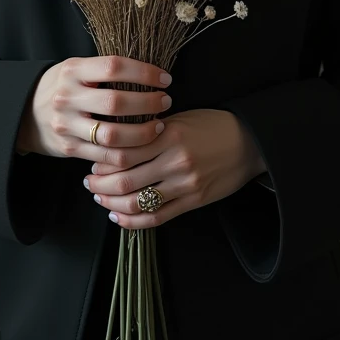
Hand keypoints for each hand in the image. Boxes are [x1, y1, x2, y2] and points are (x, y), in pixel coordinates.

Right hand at [16, 55, 171, 160]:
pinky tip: (142, 147)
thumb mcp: (76, 69)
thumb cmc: (62, 87)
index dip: (144, 72)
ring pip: (112, 135)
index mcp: (72, 70)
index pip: (114, 67)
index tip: (165, 78)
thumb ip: (103, 70)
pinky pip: (105, 157)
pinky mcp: (68, 148)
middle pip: (115, 102)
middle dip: (148, 103)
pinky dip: (129, 154)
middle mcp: (67, 96)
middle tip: (165, 101)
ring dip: (143, 133)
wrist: (24, 112)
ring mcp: (66, 125)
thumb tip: (149, 73)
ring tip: (159, 125)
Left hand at [83, 108, 266, 228]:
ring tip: (101, 198)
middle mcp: (175, 161)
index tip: (91, 160)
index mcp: (170, 135)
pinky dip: (133, 221)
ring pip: (137, 202)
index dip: (102, 159)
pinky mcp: (194, 202)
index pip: (125, 151)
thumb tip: (118, 141)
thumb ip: (152, 131)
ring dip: (112, 202)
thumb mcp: (181, 118)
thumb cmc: (213, 126)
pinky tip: (119, 215)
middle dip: (101, 184)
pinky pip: (157, 217)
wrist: (250, 142)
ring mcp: (185, 184)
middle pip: (125, 179)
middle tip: (89, 182)